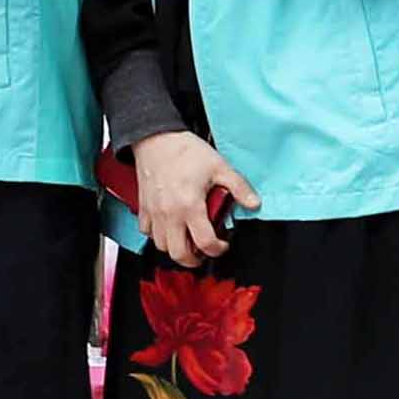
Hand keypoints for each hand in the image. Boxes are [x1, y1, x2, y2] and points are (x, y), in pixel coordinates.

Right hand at [123, 132, 256, 266]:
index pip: (205, 243)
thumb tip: (254, 203)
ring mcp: (154, 212)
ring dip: (176, 248)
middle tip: (204, 252)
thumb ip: (239, 187)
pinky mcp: (144, 207)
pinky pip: (147, 232)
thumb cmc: (184, 151)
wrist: (156, 138)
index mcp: (190, 205)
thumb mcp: (219, 166)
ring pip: (161, 246)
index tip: (223, 244)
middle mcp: (169, 213)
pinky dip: (158, 235)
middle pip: (178, 254)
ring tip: (188, 240)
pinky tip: (170, 227)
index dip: (218, 250)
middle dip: (194, 260)